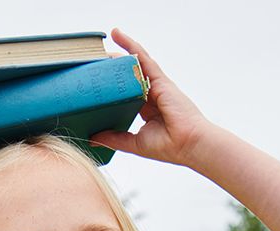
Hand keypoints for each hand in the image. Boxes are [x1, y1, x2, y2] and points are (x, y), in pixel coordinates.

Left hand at [89, 28, 213, 167]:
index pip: (125, 95)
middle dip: (110, 70)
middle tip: (90, 63)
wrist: (189, 144)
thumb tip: (92, 138)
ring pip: (133, 65)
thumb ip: (114, 139)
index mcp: (146, 111)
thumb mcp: (134, 143)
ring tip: (98, 47)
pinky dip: (131, 45)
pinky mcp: (160, 79)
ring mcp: (156, 86)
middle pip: (127, 78)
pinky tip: (117, 35)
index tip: (94, 85)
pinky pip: (143, 58)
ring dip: (117, 54)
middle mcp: (151, 96)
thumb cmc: (168, 146)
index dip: (111, 88)